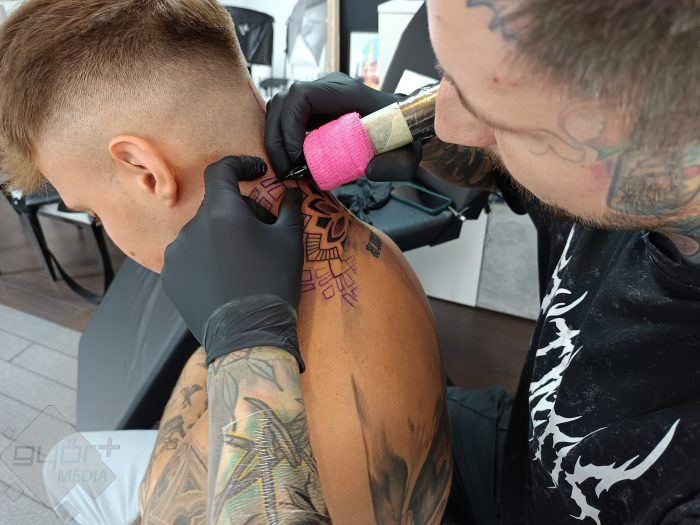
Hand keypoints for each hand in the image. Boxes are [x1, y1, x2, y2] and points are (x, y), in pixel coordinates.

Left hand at [161, 156, 305, 369]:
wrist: (248, 336)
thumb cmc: (273, 283)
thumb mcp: (290, 242)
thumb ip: (289, 209)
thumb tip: (290, 191)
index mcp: (221, 212)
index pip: (222, 171)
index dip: (240, 164)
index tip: (257, 171)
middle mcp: (191, 227)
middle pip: (217, 206)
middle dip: (241, 212)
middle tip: (263, 234)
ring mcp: (176, 253)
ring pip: (203, 232)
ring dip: (222, 237)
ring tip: (243, 263)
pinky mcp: (170, 277)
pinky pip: (190, 256)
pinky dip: (207, 259)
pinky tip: (225, 280)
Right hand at [265, 72, 421, 182]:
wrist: (400, 126)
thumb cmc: (401, 136)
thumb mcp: (408, 155)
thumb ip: (396, 164)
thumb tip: (369, 170)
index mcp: (346, 92)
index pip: (302, 95)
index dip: (291, 124)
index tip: (298, 156)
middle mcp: (327, 88)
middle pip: (283, 102)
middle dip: (277, 138)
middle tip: (287, 170)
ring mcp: (317, 97)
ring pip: (279, 109)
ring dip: (275, 140)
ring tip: (288, 169)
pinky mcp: (311, 110)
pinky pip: (284, 118)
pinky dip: (280, 140)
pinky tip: (291, 162)